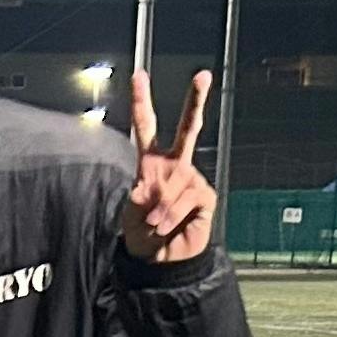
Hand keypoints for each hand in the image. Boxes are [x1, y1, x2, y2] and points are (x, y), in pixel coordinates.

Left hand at [117, 69, 219, 263]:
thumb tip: (147, 184)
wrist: (160, 261)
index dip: (142, 102)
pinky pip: (187, 197)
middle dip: (196, 101)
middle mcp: (175, 165)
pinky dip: (172, 213)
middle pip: (187, 128)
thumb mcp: (131, 213)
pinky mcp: (205, 196)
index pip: (147, 128)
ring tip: (154, 224)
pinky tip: (166, 226)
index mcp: (152, 162)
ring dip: (161, 206)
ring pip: (178, 179)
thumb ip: (139, 195)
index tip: (138, 75)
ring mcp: (192, 179)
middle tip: (203, 75)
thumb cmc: (143, 234)